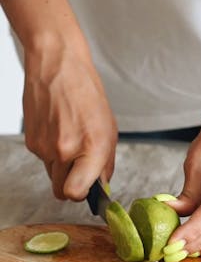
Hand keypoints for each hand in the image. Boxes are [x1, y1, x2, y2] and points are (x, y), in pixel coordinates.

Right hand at [23, 42, 117, 199]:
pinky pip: (43, 159)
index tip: (88, 190)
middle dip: (72, 185)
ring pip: (53, 175)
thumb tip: (101, 185)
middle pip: (62, 192)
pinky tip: (58, 130)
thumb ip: (105, 162)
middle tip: (80, 168)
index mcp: (92, 146)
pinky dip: (51, 151)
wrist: (57, 66)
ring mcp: (44, 147)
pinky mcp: (30, 141)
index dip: (82, 196)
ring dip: (62, 167)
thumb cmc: (86, 93)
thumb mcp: (109, 127)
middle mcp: (65, 150)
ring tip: (70, 140)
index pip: (77, 193)